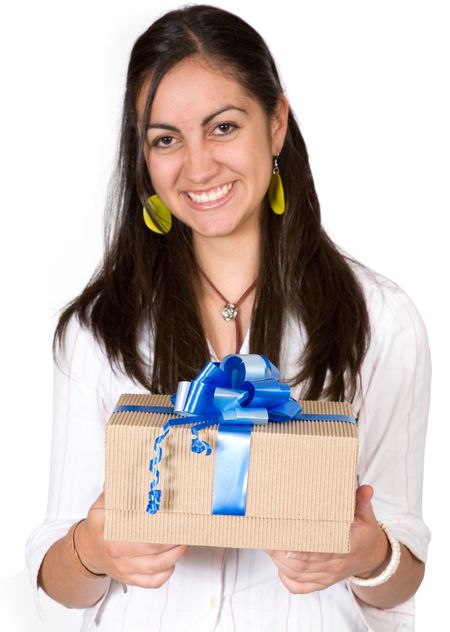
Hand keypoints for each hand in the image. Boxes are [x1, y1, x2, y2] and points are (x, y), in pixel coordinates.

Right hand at [75, 492, 189, 588]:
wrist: (87, 550)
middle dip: (174, 539)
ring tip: (186, 543)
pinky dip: (165, 574)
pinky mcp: (129, 579)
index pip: (140, 527)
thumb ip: (116, 490)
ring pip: (156, 566)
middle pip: (153, 548)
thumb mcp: (102, 504)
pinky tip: (173, 562)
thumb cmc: (99, 525)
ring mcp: (124, 567)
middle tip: (188, 528)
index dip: (162, 522)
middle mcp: (117, 550)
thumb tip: (135, 472)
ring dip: (175, 555)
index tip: (176, 514)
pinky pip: (151, 582)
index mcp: (110, 529)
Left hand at [264, 485, 389, 593]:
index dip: (302, 552)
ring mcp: (326, 577)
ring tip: (266, 544)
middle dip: (281, 553)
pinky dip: (285, 577)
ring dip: (279, 562)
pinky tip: (277, 563)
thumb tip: (364, 489)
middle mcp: (334, 567)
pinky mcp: (320, 583)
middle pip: (303, 566)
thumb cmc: (364, 535)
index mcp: (346, 550)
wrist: (371, 557)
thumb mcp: (366, 517)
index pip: (321, 554)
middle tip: (266, 536)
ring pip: (297, 575)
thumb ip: (362, 503)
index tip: (286, 545)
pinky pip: (299, 586)